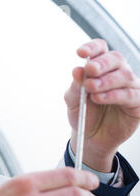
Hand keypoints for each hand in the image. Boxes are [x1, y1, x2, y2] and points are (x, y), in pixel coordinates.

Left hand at [65, 39, 139, 171]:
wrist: (89, 137)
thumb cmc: (82, 114)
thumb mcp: (73, 100)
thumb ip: (75, 86)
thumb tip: (77, 70)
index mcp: (100, 68)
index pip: (100, 49)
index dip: (93, 47)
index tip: (81, 53)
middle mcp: (117, 73)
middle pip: (116, 59)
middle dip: (102, 63)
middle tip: (89, 70)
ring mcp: (129, 87)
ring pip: (125, 75)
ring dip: (106, 80)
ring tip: (91, 88)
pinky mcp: (137, 103)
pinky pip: (130, 95)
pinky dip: (114, 95)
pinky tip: (99, 98)